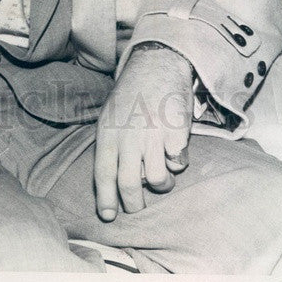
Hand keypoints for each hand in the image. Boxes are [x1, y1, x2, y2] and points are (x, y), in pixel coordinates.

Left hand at [94, 44, 193, 220]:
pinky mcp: (176, 132)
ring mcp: (153, 135)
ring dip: (162, 184)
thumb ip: (110, 146)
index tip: (107, 216)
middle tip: (137, 207)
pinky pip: (178, 162)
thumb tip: (109, 184)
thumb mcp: (109, 116)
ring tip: (162, 176)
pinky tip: (173, 149)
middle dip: (134, 204)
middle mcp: (129, 137)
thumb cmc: (131, 95)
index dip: (105, 199)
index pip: (103, 174)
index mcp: (108, 133)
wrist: (156, 65)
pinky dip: (177, 161)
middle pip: (130, 185)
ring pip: (158, 180)